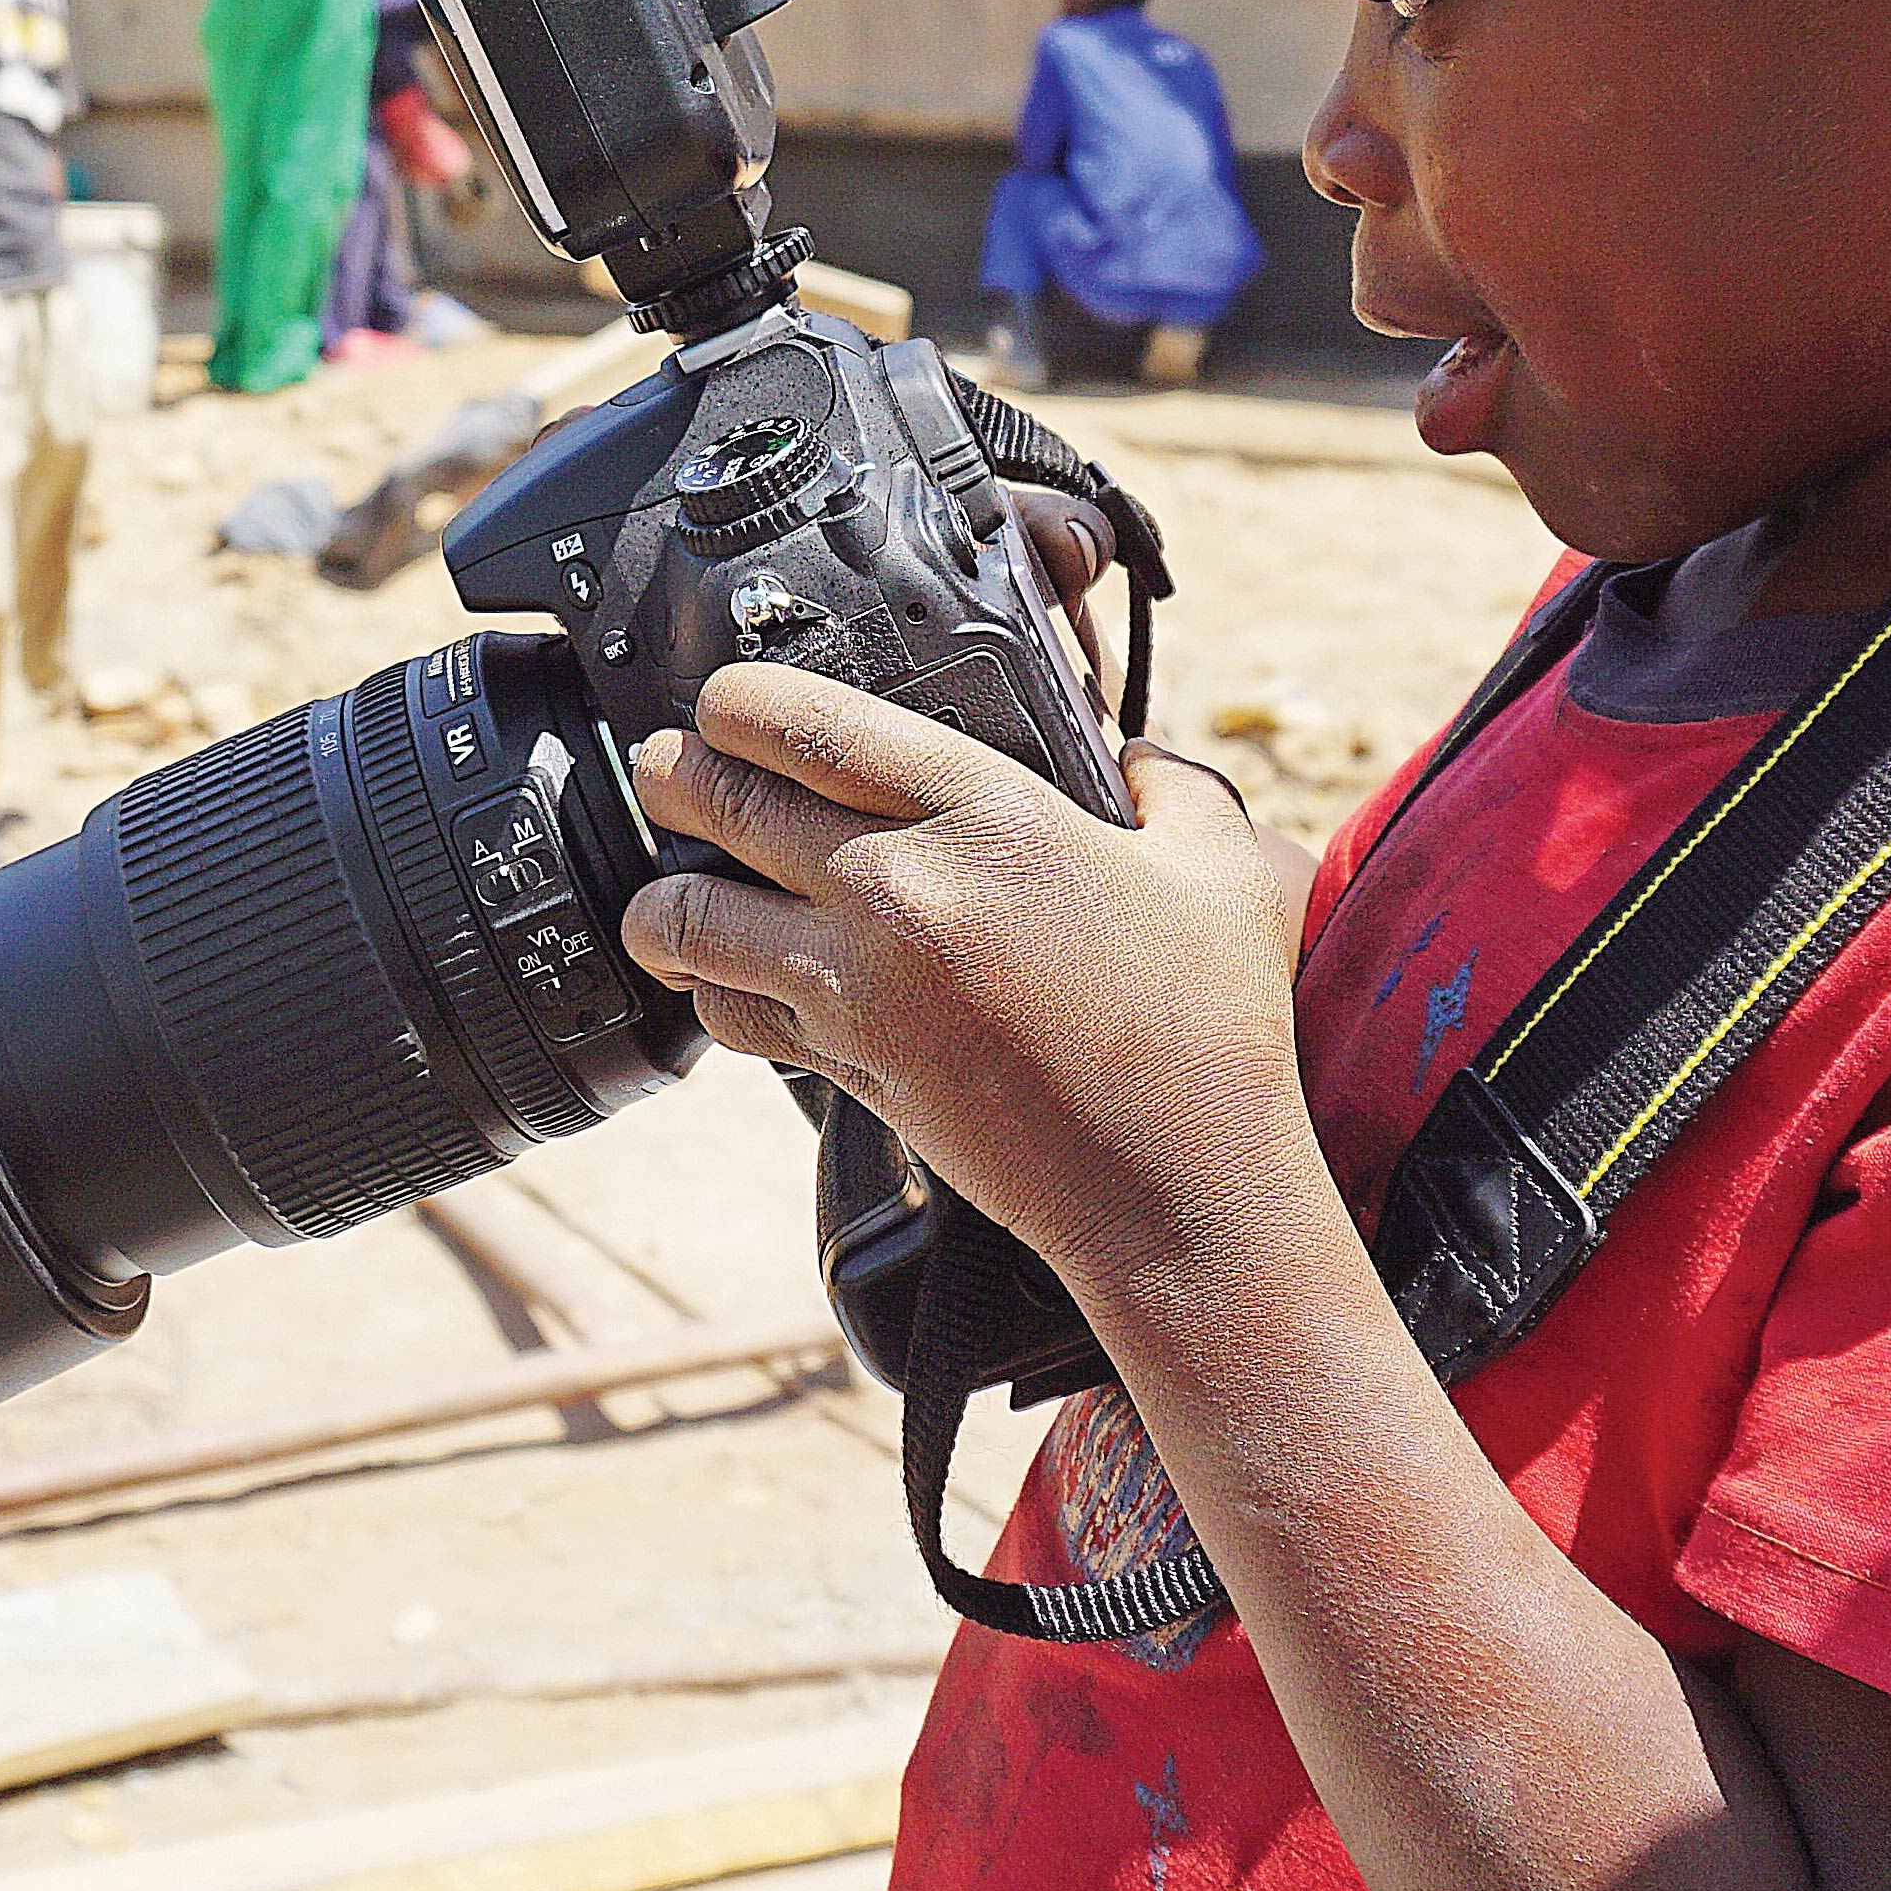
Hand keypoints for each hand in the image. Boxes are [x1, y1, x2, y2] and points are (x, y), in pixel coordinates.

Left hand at [623, 663, 1322, 1306]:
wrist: (1178, 1190)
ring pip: (689, 917)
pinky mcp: (847, 1066)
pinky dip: (709, 988)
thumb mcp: (1225, 866)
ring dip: (665, 894)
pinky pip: (728, 1014)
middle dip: (672, 775)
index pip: (807, 724)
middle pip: (717, 802)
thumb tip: (1132, 756)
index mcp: (986, 815)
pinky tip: (731, 973)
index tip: (727, 702)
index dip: (735, 700)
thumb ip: (1173, 784)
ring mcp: (859, 986)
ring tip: (676, 882)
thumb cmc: (1209, 1027)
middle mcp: (899, 891)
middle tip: (672, 772)